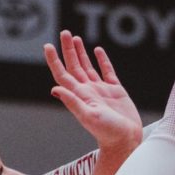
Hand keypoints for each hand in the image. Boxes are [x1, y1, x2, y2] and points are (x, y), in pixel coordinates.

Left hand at [45, 31, 142, 153]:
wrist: (126, 141)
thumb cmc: (107, 132)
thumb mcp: (88, 116)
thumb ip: (73, 102)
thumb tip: (55, 89)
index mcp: (80, 95)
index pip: (63, 74)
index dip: (54, 60)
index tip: (48, 45)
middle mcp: (88, 91)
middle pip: (74, 66)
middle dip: (68, 49)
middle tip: (64, 33)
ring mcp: (101, 90)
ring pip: (88, 66)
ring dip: (81, 53)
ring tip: (75, 38)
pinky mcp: (115, 91)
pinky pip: (107, 72)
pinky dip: (102, 60)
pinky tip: (98, 50)